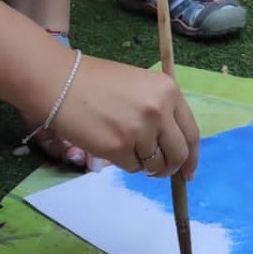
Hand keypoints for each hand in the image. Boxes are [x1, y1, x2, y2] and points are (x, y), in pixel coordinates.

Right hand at [51, 55, 199, 177]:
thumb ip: (159, 109)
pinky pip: (132, 168)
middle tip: (159, 172)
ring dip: (145, 166)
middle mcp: (159, 111)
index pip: (191, 132)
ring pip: (154, 164)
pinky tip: (112, 147)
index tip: (188, 172)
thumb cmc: (96, 81)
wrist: (61, 82)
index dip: (192, 156)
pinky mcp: (119, 148)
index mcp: (169, 91)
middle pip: (178, 153)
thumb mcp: (139, 84)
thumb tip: (170, 143)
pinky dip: (125, 164)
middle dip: (171, 168)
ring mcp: (140, 131)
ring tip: (128, 152)